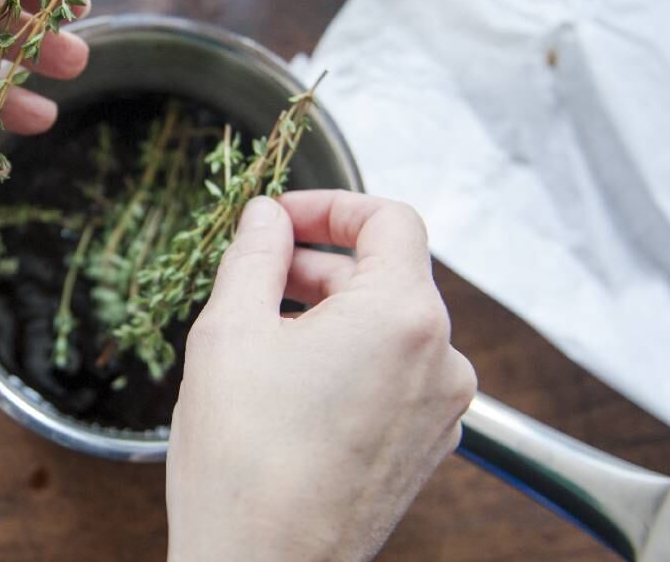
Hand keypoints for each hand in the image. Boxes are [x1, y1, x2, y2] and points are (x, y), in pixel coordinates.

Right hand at [166, 191, 476, 561]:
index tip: (283, 218)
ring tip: (265, 334)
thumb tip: (265, 217)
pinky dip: (350, 360)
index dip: (332, 206)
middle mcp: (440, 361)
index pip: (390, 221)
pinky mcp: (424, 447)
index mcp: (403, 317)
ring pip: (390, 328)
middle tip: (256, 274)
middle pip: (389, 275)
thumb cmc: (245, 463)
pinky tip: (291, 383)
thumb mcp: (229, 331)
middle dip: (321, 263)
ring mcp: (439, 411)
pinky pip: (394, 376)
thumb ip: (254, 255)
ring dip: (332, 314)